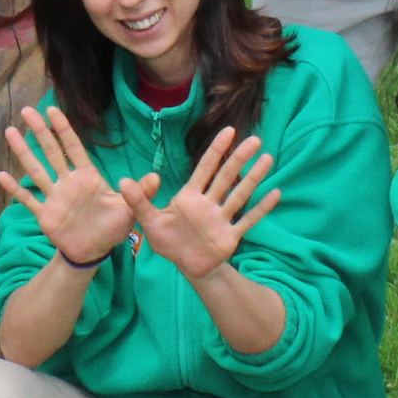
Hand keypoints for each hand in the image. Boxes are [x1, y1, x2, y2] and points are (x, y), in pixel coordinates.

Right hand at [0, 106, 135, 267]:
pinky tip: (1, 175)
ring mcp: (54, 197)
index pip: (73, 148)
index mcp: (87, 177)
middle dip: (40, 131)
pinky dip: (15, 188)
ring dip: (23, 152)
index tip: (52, 109)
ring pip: (36, 170)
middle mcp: (68, 183)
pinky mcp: (45, 215)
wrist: (94, 252)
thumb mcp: (129, 210)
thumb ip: (139, 193)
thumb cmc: (112, 228)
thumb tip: (156, 178)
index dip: (63, 129)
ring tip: (10, 132)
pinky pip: (28, 199)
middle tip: (27, 110)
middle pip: (51, 152)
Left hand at [120, 126, 279, 282]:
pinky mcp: (230, 236)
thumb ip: (139, 201)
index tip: (229, 131)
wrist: (184, 266)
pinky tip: (275, 193)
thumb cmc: (168, 240)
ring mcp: (221, 219)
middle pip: (226, 177)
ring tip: (267, 159)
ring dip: (253, 178)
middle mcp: (209, 203)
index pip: (205, 169)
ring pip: (239, 194)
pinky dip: (260, 208)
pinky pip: (247, 220)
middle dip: (239, 158)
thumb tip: (123, 180)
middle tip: (255, 140)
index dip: (216, 150)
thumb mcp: (149, 221)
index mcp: (190, 196)